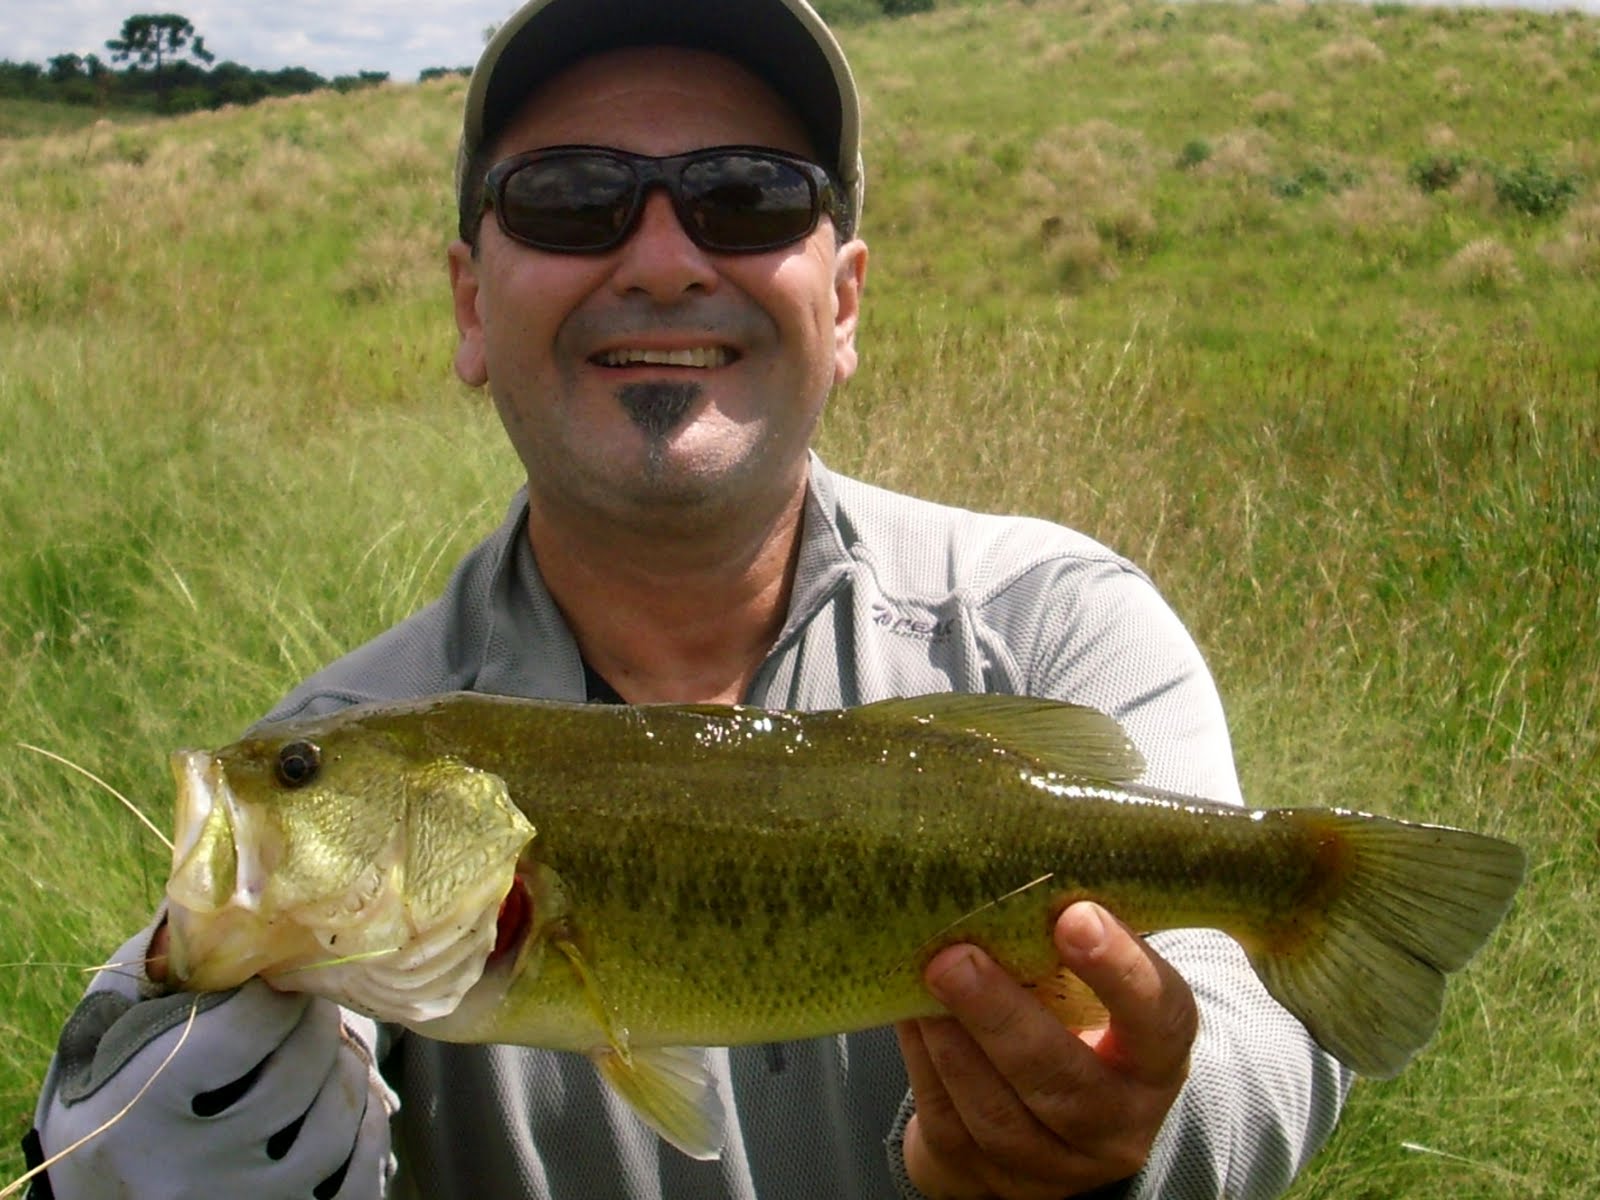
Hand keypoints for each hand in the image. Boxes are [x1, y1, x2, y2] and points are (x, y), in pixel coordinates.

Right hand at [31, 919, 394, 1199]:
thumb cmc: (103, 1102)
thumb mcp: (102, 1034)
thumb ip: (155, 966)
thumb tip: (214, 888)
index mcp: (140, 1108)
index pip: (245, 1030)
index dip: (273, 994)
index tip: (271, 983)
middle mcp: (190, 1170)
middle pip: (299, 1074)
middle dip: (316, 1024)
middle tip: (309, 1006)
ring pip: (336, 1123)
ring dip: (346, 1073)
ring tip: (325, 1052)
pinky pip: (357, 1180)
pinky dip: (368, 1135)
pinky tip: (350, 1108)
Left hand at [897, 901, 1195, 1198]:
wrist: (1041, 1123)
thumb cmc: (1068, 1023)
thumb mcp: (1093, 989)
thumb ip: (1070, 942)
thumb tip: (1011, 859)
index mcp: (1155, 1060)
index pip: (1159, 1016)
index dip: (1120, 969)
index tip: (1075, 915)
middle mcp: (1116, 1124)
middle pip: (1063, 1081)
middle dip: (1002, 1016)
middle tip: (955, 957)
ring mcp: (1052, 1165)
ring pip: (997, 1113)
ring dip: (953, 1042)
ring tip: (923, 981)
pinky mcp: (986, 1179)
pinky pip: (949, 1124)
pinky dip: (924, 1063)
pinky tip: (911, 1016)